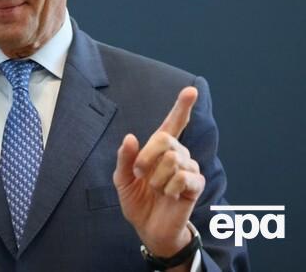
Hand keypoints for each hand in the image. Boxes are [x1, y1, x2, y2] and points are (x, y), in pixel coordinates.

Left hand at [113, 87, 204, 266]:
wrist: (148, 228)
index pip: (173, 123)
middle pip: (165, 139)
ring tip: (155, 189)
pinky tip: (168, 195)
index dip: (182, 106)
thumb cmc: (137, 200)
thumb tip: (130, 137)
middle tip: (140, 174)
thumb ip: (125, 158)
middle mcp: (177, 154)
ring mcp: (189, 168)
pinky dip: (169, 187)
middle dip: (146, 157)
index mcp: (159, 149)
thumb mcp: (122, 179)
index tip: (190, 90)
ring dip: (156, 178)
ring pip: (173, 159)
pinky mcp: (196, 184)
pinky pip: (182, 177)